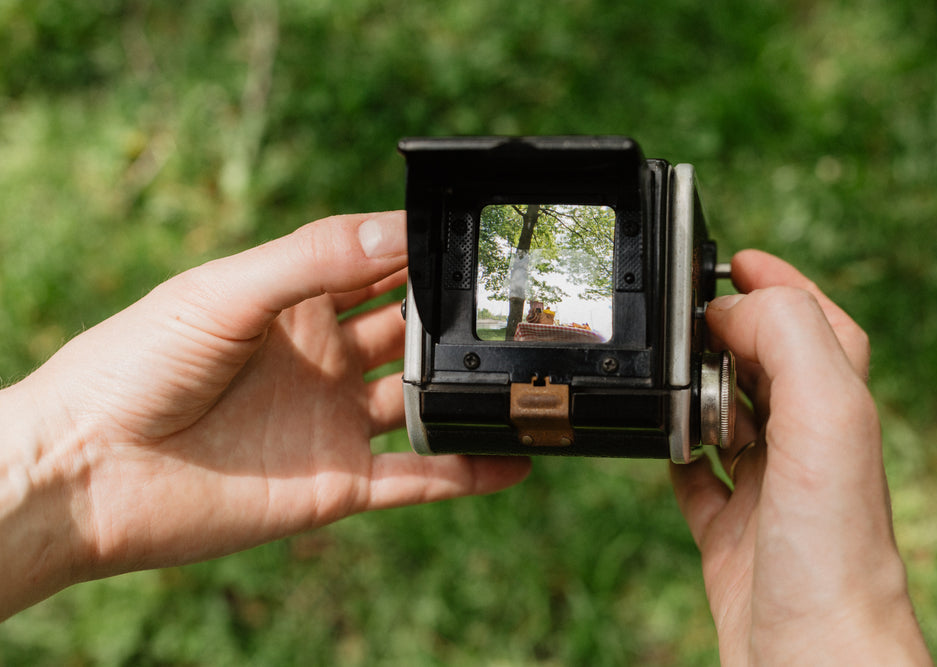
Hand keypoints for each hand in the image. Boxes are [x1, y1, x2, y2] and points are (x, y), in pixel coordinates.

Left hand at [0, 211, 529, 618]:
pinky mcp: (337, 483)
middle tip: (518, 302)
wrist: (86, 472)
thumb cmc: (135, 365)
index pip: (377, 265)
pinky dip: (465, 471)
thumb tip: (399, 231)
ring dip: (470, 390)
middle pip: (409, 330)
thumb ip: (311, 262)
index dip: (423, 248)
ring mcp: (334, 422)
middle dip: (456, 315)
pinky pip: (416, 478)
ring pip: (423, 403)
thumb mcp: (224, 293)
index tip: (479, 233)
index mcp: (294, 303)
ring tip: (528, 376)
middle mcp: (323, 359)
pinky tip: (514, 459)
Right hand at [671, 250, 930, 664]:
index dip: (779, 284)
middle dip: (728, 331)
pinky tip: (656, 446)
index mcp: (838, 409)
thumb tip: (728, 309)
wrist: (812, 660)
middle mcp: (807, 446)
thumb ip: (788, 340)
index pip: (817, 322)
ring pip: (730, 418)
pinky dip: (675, 456)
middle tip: (679, 314)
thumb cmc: (831, 550)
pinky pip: (698, 481)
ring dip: (696, 389)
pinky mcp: (731, 535)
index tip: (730, 259)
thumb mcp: (826, 417)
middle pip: (769, 364)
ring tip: (662, 371)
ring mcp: (769, 492)